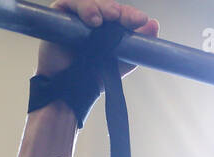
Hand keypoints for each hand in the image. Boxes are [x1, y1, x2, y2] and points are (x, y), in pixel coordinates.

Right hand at [37, 0, 158, 76]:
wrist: (72, 90)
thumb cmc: (94, 76)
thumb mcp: (122, 61)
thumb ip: (137, 44)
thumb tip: (153, 24)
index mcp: (110, 28)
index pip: (122, 14)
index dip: (131, 14)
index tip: (141, 20)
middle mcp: (94, 20)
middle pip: (106, 5)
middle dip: (116, 9)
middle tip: (119, 17)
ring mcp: (77, 17)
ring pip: (89, 1)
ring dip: (99, 7)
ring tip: (104, 19)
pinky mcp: (60, 16)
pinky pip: (69, 3)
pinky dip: (81, 8)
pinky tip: (91, 21)